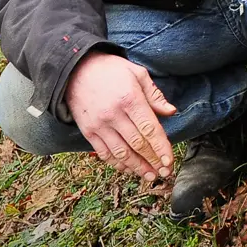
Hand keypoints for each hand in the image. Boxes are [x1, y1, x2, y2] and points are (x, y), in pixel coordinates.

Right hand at [67, 52, 176, 182]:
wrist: (75, 70)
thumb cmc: (110, 70)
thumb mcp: (136, 73)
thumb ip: (154, 94)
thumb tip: (171, 112)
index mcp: (130, 99)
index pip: (149, 129)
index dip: (161, 147)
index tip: (169, 161)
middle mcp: (114, 115)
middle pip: (137, 144)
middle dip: (152, 161)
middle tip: (164, 172)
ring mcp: (99, 125)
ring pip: (121, 153)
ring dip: (137, 167)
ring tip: (150, 176)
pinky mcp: (88, 131)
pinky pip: (104, 153)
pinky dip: (117, 164)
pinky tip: (129, 169)